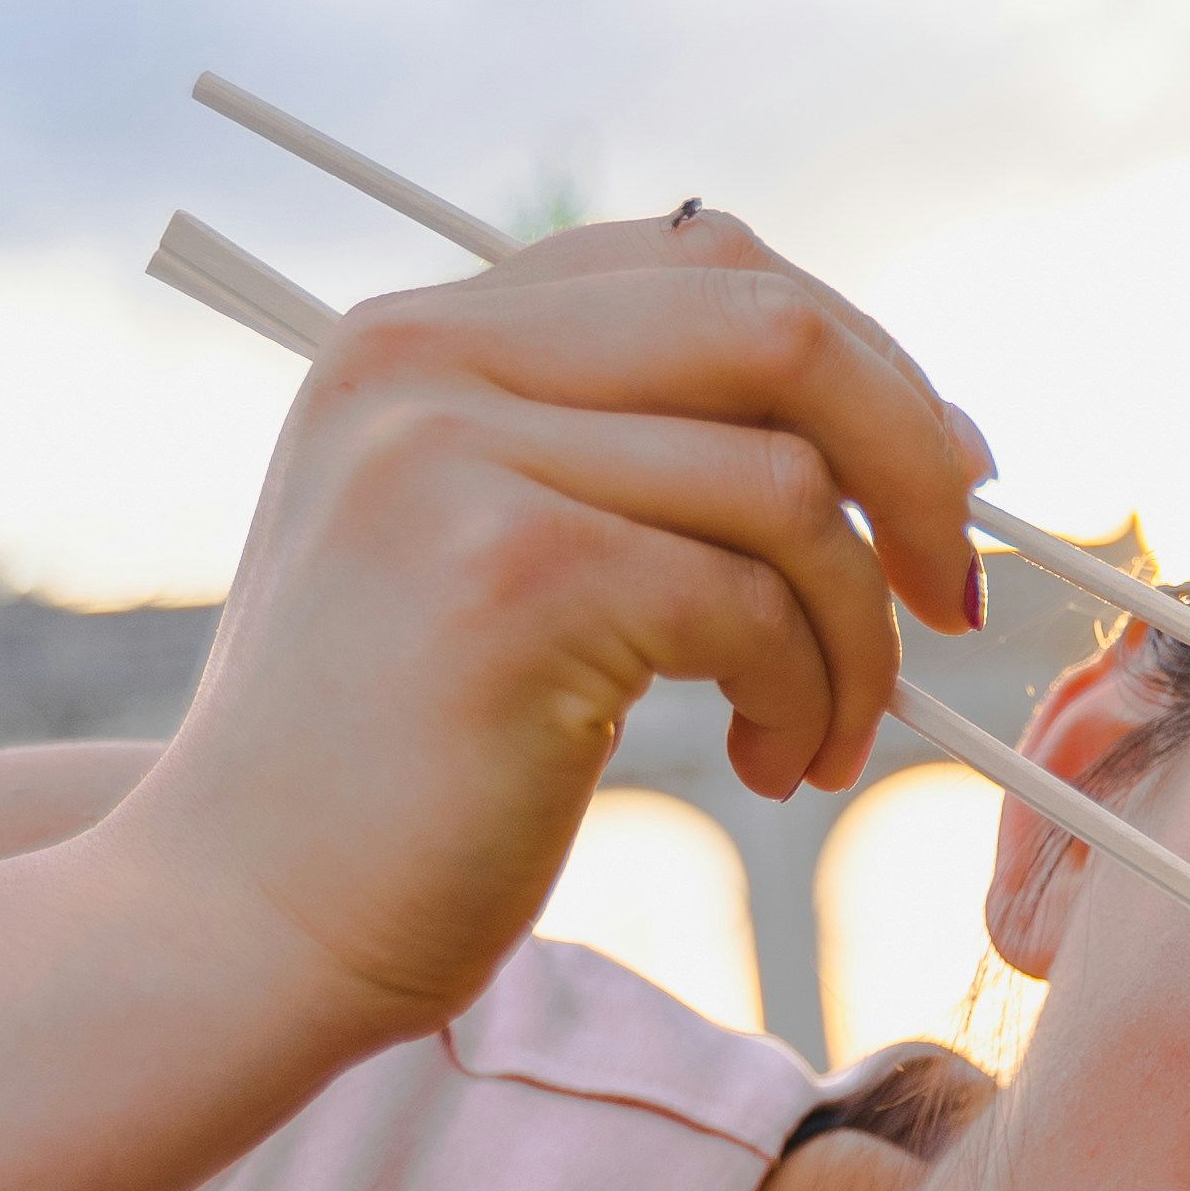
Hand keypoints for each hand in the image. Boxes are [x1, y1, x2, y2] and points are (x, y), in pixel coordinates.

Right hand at [99, 207, 992, 1031]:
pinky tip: (772, 767)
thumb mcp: (480, 557)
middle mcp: (422, 361)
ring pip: (789, 488)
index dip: (862, 364)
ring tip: (819, 734)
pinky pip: (757, 602)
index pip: (703, 263)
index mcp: (414, 335)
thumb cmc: (392, 775)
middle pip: (775, 328)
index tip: (936, 483)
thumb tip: (894, 423)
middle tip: (948, 593)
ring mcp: (457, 458)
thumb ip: (613, 454)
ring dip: (856, 632)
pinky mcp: (513, 578)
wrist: (241, 927)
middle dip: (913, 459)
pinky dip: (809, 694)